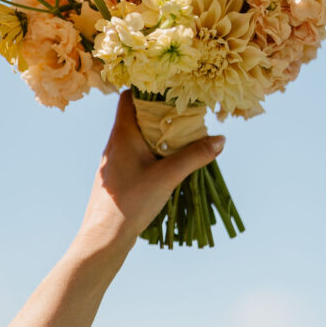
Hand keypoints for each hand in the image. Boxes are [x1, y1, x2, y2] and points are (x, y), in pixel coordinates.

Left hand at [75, 91, 224, 263]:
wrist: (104, 236)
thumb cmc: (131, 202)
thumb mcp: (168, 176)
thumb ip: (194, 156)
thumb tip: (221, 139)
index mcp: (122, 134)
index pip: (128, 98)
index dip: (148, 90)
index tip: (171, 90)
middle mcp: (115, 143)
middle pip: (136, 117)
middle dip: (161, 114)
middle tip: (185, 114)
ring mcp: (114, 161)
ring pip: (137, 138)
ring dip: (158, 136)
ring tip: (182, 138)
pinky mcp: (117, 178)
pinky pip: (136, 155)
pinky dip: (152, 153)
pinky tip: (168, 164)